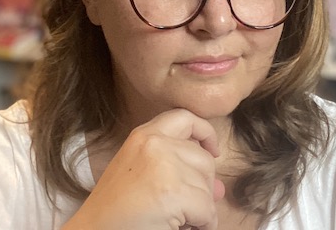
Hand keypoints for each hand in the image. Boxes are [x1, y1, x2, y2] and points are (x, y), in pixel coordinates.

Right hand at [64, 108, 224, 229]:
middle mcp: (154, 143)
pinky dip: (203, 225)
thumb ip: (179, 172)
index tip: (212, 151)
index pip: (185, 117)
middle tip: (185, 206)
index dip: (204, 132)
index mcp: (143, 136)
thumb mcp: (142, 177)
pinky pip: (208, 210)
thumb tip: (220, 187)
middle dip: (203, 186)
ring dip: (201, 208)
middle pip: (204, 159)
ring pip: (208, 187)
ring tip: (177, 218)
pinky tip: (181, 227)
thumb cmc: (116, 212)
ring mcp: (164, 166)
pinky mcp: (172, 192)